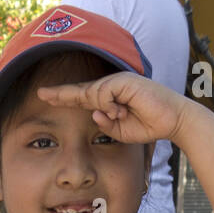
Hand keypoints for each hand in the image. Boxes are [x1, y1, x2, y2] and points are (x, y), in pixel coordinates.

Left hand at [36, 72, 189, 144]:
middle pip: (81, 90)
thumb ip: (106, 124)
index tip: (45, 96)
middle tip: (41, 94)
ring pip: (95, 95)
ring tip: (124, 115)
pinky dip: (111, 105)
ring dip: (107, 110)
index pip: (82, 96)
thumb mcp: (121, 131)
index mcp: (109, 98)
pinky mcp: (124, 81)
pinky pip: (106, 94)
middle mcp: (111, 86)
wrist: (172, 120)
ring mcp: (118, 81)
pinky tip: (123, 111)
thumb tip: (94, 114)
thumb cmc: (148, 125)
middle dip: (61, 93)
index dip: (63, 96)